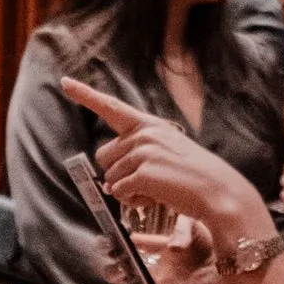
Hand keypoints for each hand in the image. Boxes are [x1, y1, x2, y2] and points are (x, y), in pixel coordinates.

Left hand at [60, 76, 269, 249]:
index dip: (85, 95)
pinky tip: (156, 198)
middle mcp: (144, 134)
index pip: (112, 107)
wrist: (219, 193)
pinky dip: (133, 201)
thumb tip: (108, 184)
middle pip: (104, 156)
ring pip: (111, 178)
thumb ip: (137, 157)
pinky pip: (120, 192)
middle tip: (146, 181)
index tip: (65, 81)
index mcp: (150, 125)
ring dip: (129, 190)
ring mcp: (143, 152)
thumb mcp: (167, 154)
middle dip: (117, 172)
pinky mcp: (143, 173)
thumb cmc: (194, 177)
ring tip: (158, 190)